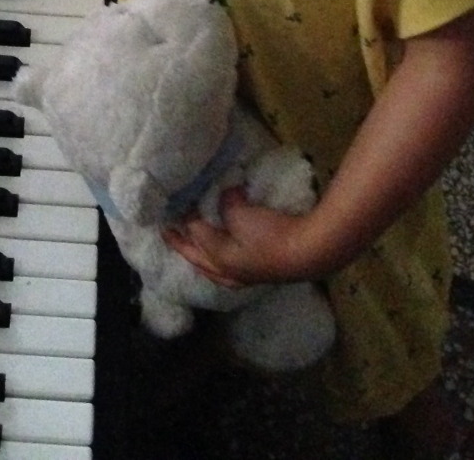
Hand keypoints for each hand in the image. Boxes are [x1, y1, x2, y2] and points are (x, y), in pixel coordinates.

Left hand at [162, 188, 312, 287]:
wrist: (306, 252)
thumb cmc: (269, 234)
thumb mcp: (241, 213)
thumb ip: (225, 203)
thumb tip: (225, 195)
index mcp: (217, 258)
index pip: (192, 234)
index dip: (182, 217)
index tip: (173, 202)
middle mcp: (224, 272)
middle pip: (195, 258)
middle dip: (180, 244)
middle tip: (166, 231)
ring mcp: (241, 277)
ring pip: (210, 267)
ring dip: (198, 254)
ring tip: (189, 243)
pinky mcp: (256, 274)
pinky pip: (226, 267)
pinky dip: (216, 258)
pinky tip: (219, 252)